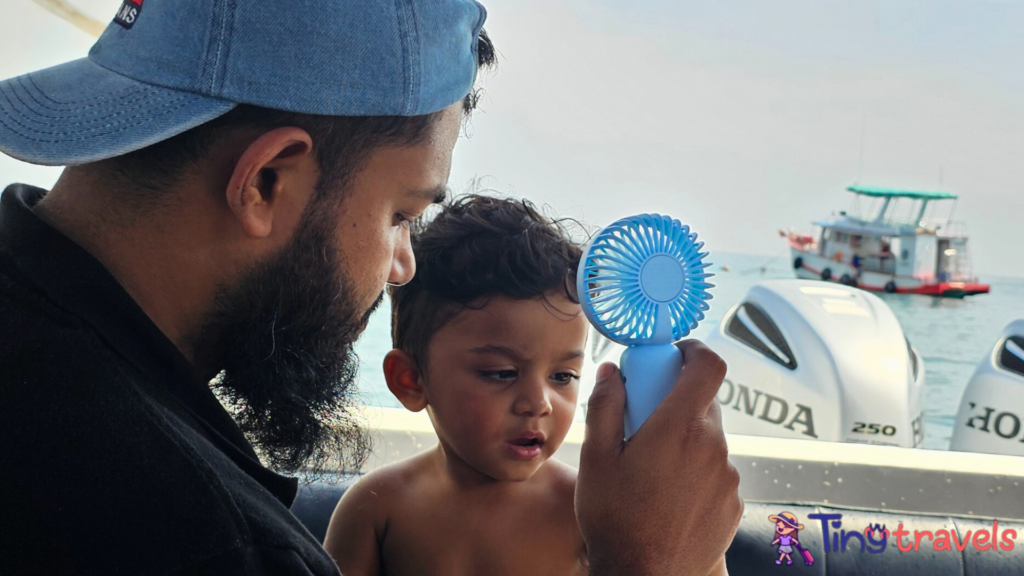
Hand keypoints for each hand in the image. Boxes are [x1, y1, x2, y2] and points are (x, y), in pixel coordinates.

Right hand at [576, 340, 741, 575]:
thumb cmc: (616, 520)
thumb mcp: (596, 457)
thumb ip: (606, 405)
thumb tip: (613, 372)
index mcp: (679, 427)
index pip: (708, 365)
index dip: (694, 350)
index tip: (675, 354)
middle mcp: (712, 447)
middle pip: (704, 403)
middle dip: (676, 402)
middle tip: (644, 422)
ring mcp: (727, 477)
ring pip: (708, 440)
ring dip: (685, 442)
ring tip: (651, 472)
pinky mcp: (733, 503)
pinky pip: (716, 472)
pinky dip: (696, 472)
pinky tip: (668, 496)